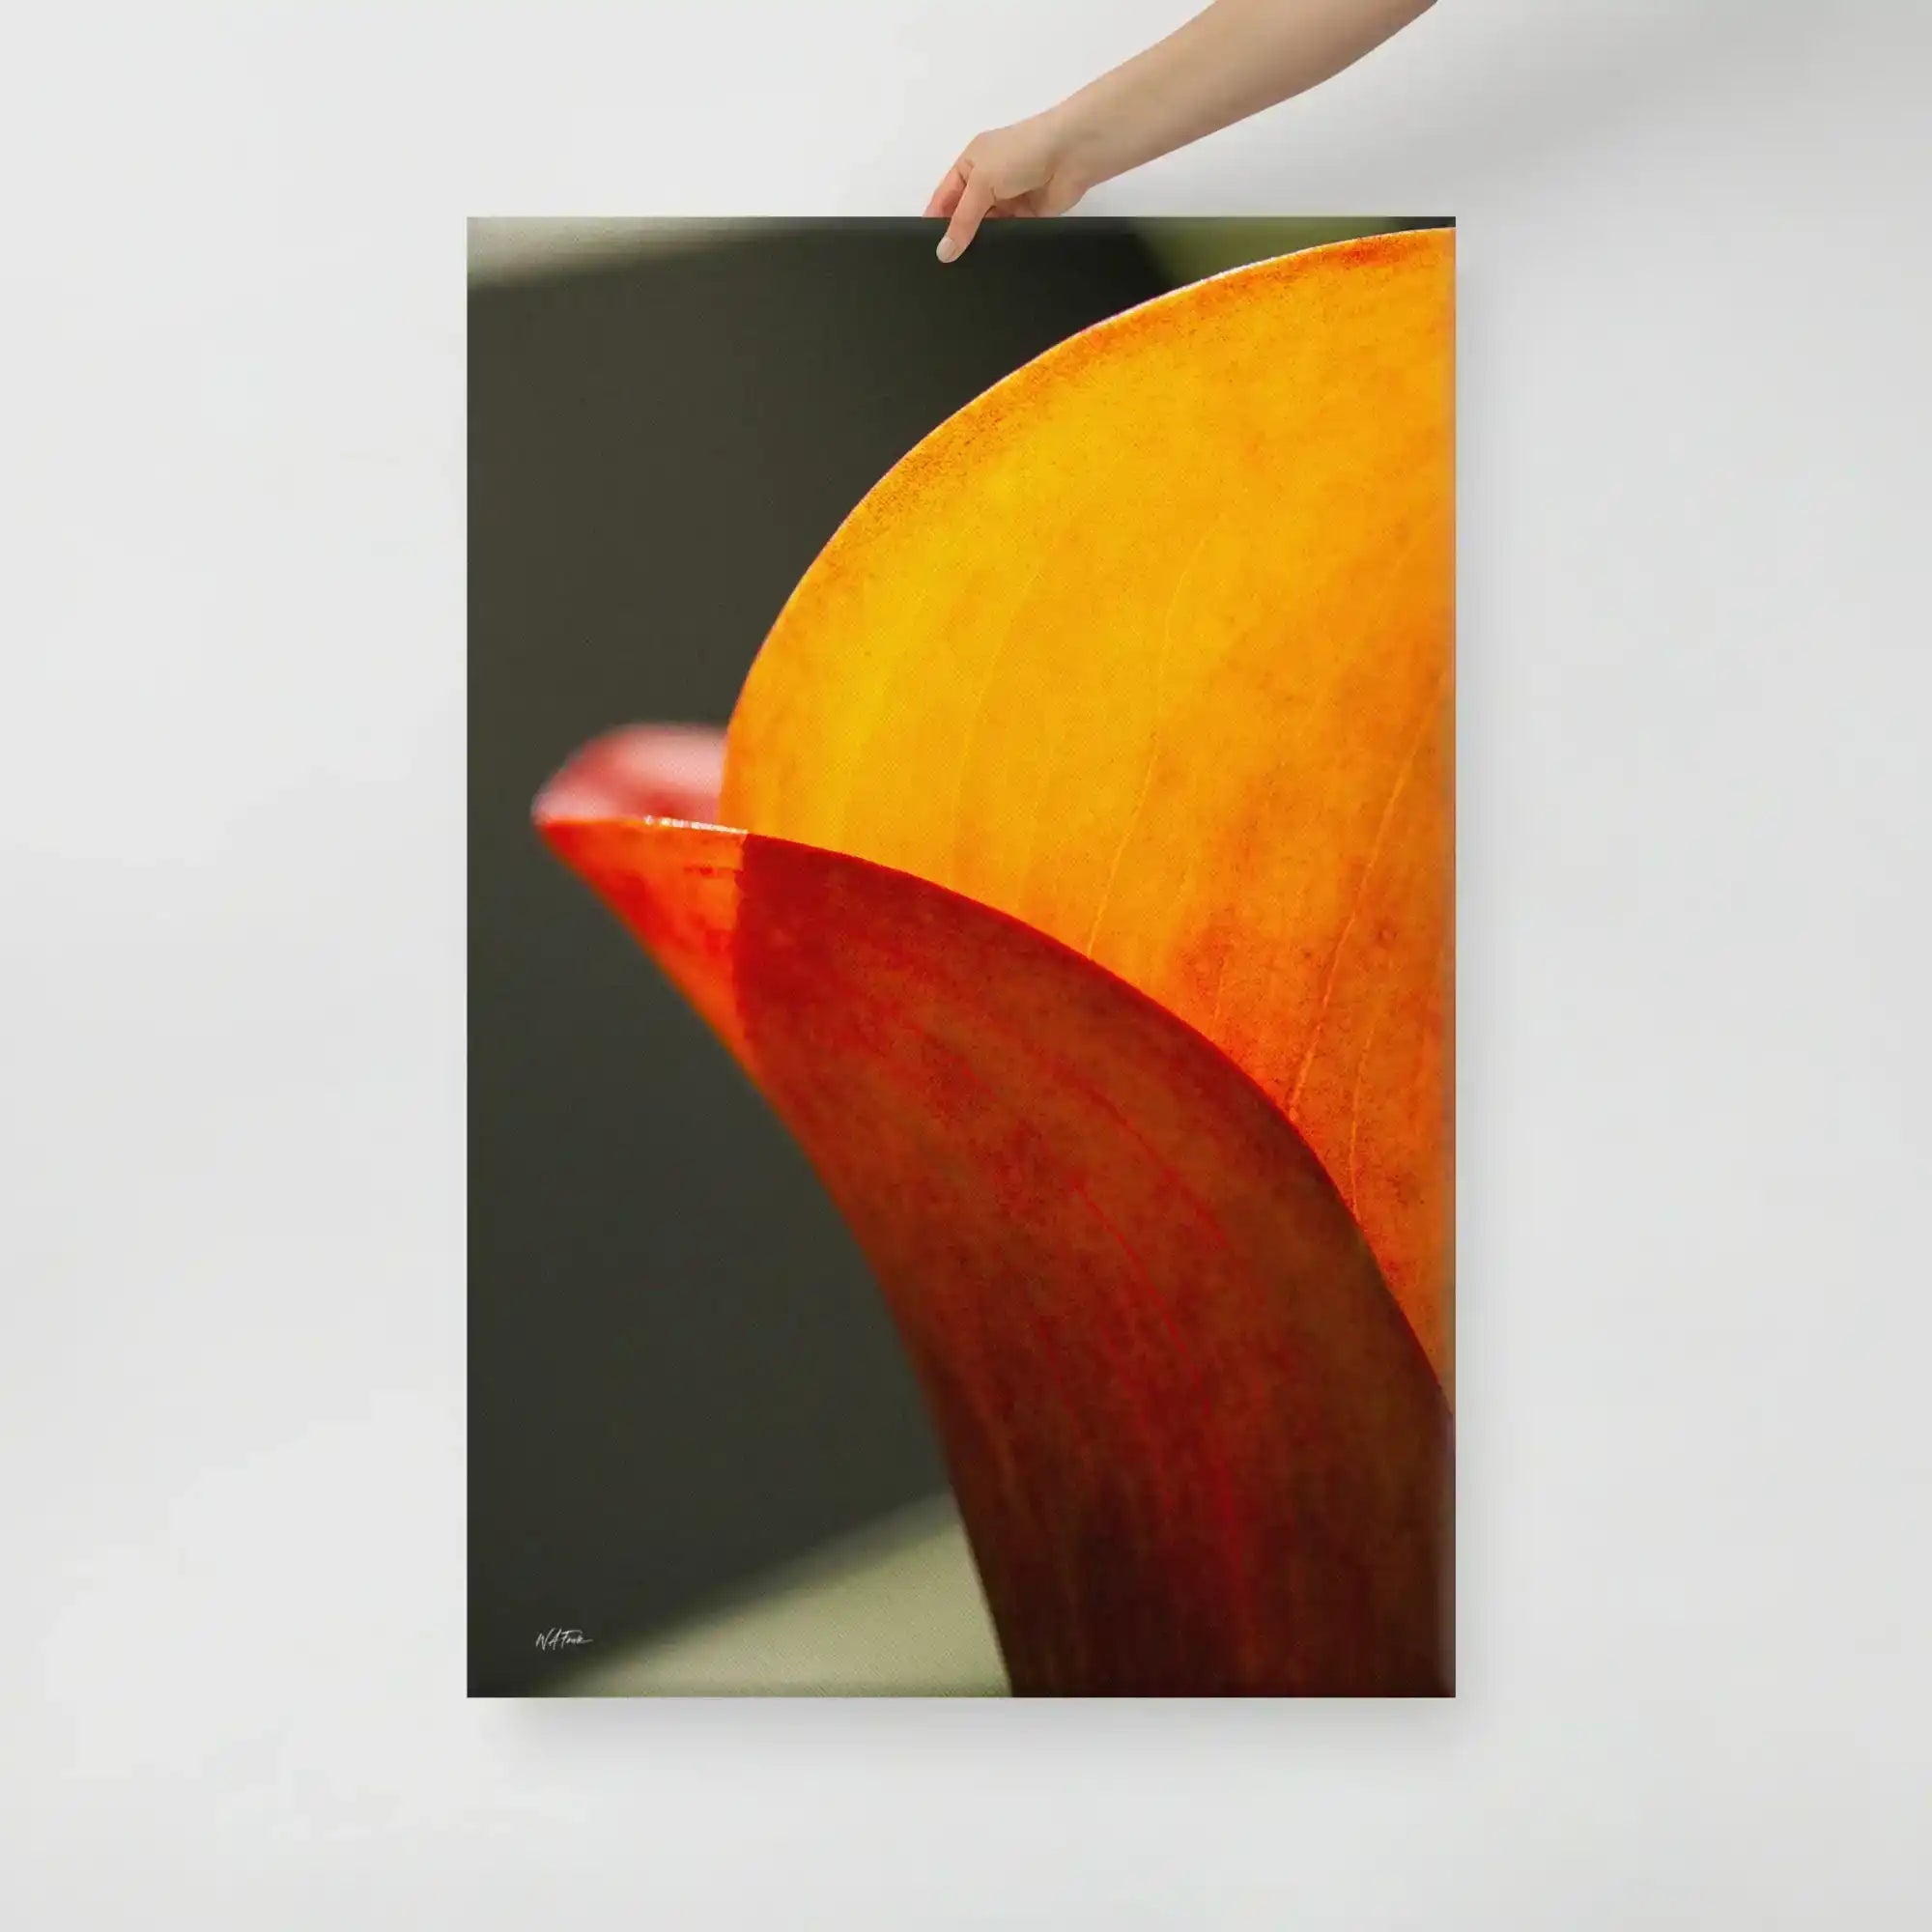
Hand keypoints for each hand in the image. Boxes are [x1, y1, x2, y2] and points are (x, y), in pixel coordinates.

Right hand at [925, 113, 1093, 263]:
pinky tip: (989, 267)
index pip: (944, 197)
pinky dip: (1000, 248)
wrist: (1072, 153)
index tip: (925, 250)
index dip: (934, 221)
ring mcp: (1007, 201)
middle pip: (964, 216)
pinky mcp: (1027, 218)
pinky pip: (1007, 237)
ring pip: (985, 229)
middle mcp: (986, 182)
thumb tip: (944, 252)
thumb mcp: (982, 182)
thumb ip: (963, 220)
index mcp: (969, 164)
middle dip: (955, 237)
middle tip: (943, 269)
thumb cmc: (1020, 154)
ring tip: (963, 273)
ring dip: (978, 245)